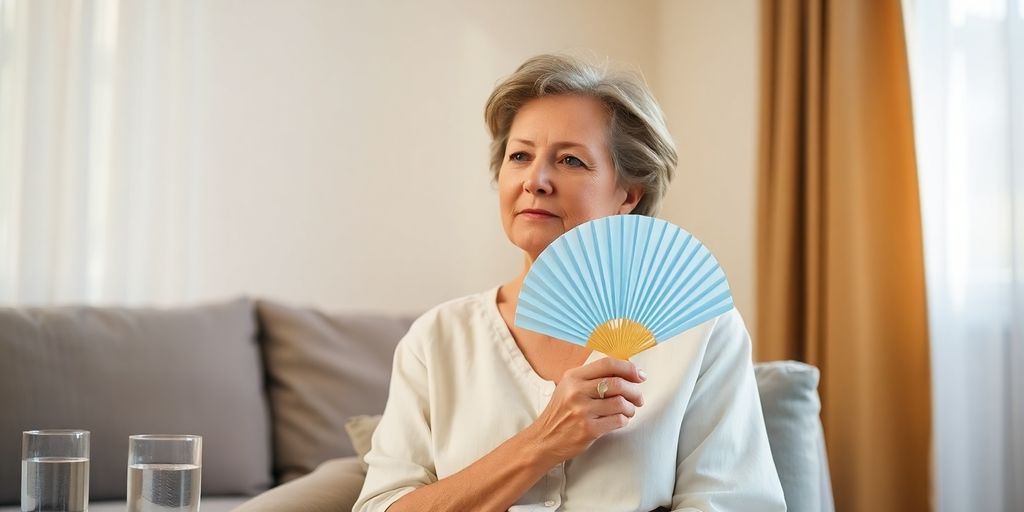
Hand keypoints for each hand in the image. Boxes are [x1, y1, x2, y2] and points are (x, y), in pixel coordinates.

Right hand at [523, 357, 646, 465]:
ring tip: (629, 410)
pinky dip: (625, 420)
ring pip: (621, 403)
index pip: (607, 364)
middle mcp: (577, 391)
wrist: (544, 439)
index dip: (628, 368)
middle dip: (634, 390)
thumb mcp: (569, 388)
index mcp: (573, 377)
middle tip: (638, 397)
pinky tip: (620, 420)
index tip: (640, 375)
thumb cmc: (561, 413)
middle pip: (618, 383)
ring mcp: (582, 411)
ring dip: (631, 407)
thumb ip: (592, 378)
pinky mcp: (589, 429)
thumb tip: (625, 372)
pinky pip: (618, 420)